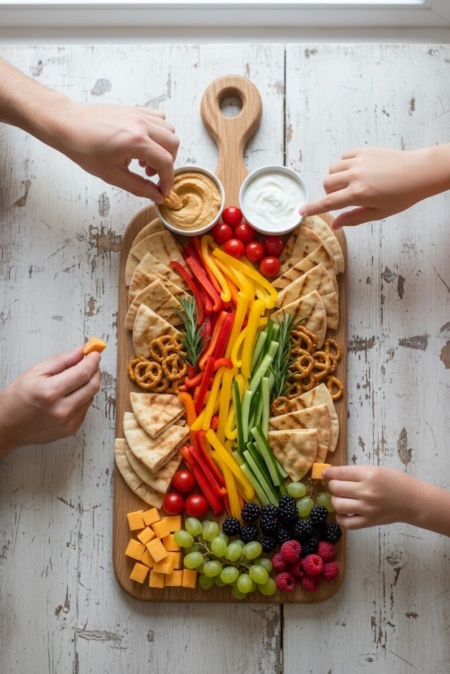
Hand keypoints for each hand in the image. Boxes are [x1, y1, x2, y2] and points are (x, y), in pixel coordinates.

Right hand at [0, 347, 101, 455]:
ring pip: (91, 396)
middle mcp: (62, 409)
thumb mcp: (34, 372)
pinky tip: (71, 393)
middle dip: (95, 370)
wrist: (7, 427)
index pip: (83, 373)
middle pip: (93, 386)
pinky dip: (83, 397)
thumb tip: (81, 352)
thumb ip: (61, 361)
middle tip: (91, 362)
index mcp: (50, 392)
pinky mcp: (71, 429)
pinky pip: (85, 408)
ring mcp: (68, 422)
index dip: (93, 360)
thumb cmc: (17, 399)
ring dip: (89, 384)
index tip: (95, 353)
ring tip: (77, 377)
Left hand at [47, 101, 178, 202]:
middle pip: (173, 144)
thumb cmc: (84, 148)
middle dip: (167, 164)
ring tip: (145, 159)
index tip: (162, 191)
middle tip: (151, 174)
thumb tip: (157, 196)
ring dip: (164, 147)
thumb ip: (139, 187)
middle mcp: (141, 124)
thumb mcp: (112, 175)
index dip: (167, 180)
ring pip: (169, 130)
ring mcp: (138, 114)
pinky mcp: (134, 109)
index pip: (166, 162)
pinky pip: (159, 118)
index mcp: (136, 141)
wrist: (68, 125)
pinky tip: (144, 143)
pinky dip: (158, 132)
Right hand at [300, 146, 449, 228]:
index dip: (313, 208)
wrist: (419, 172)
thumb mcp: (378, 213)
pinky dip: (344, 165)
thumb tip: (336, 224)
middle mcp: (355, 176)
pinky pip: (343, 157)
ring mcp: (359, 161)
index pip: (328, 203)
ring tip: (351, 183)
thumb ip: (354, 218)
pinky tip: (357, 171)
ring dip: (336, 178)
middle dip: (330, 192)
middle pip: (326, 183)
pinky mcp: (363, 150)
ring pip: (332, 169)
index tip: (301, 212)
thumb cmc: (402, 195)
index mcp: (358, 194)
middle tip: (344, 196)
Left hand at [322, 465, 415, 529]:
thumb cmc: (396, 482)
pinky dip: (340, 518)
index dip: (329, 473)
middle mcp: (366, 492)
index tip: (325, 474)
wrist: (413, 501)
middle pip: (336, 488)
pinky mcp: (369, 522)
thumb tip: (334, 474)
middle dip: (333, 485)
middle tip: (338, 486)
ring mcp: (367, 508)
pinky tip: (344, 513)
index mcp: (368, 475)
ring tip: (342, 498)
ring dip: (336, 500)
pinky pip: (346, 523)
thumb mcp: (376, 470)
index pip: (339, 473)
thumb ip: (356, 472)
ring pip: (337, 505)